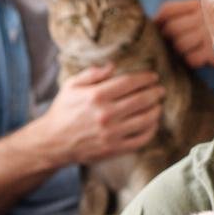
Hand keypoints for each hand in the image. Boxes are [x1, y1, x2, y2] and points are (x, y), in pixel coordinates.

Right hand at [41, 64, 163, 165]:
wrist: (52, 142)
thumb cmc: (62, 111)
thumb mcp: (71, 86)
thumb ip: (92, 74)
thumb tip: (113, 65)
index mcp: (96, 96)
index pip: (129, 83)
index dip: (145, 79)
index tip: (153, 77)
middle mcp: (105, 114)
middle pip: (141, 100)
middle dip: (155, 93)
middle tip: (161, 90)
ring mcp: (111, 133)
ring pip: (145, 119)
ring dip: (156, 110)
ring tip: (158, 106)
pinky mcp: (114, 148)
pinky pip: (140, 139)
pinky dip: (151, 130)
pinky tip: (152, 124)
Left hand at [153, 0, 213, 69]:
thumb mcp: (200, 15)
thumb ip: (179, 16)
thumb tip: (152, 25)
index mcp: (197, 4)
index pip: (167, 10)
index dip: (157, 21)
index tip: (156, 29)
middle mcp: (203, 16)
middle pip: (171, 29)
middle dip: (168, 39)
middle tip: (175, 44)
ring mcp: (209, 34)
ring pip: (180, 45)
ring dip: (181, 52)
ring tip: (191, 50)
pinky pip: (192, 59)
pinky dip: (192, 61)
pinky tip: (201, 57)